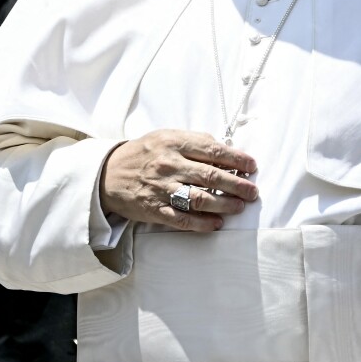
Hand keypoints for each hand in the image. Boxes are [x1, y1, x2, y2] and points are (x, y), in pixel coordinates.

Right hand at [98, 129, 258, 232]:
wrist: (107, 174)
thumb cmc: (144, 153)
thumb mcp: (166, 137)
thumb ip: (195, 142)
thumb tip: (226, 151)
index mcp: (174, 143)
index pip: (213, 150)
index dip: (236, 159)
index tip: (252, 166)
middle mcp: (168, 165)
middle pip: (211, 176)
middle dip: (237, 185)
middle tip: (253, 192)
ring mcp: (161, 189)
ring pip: (199, 199)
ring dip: (224, 204)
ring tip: (239, 207)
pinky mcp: (154, 210)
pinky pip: (182, 219)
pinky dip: (202, 223)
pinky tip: (217, 224)